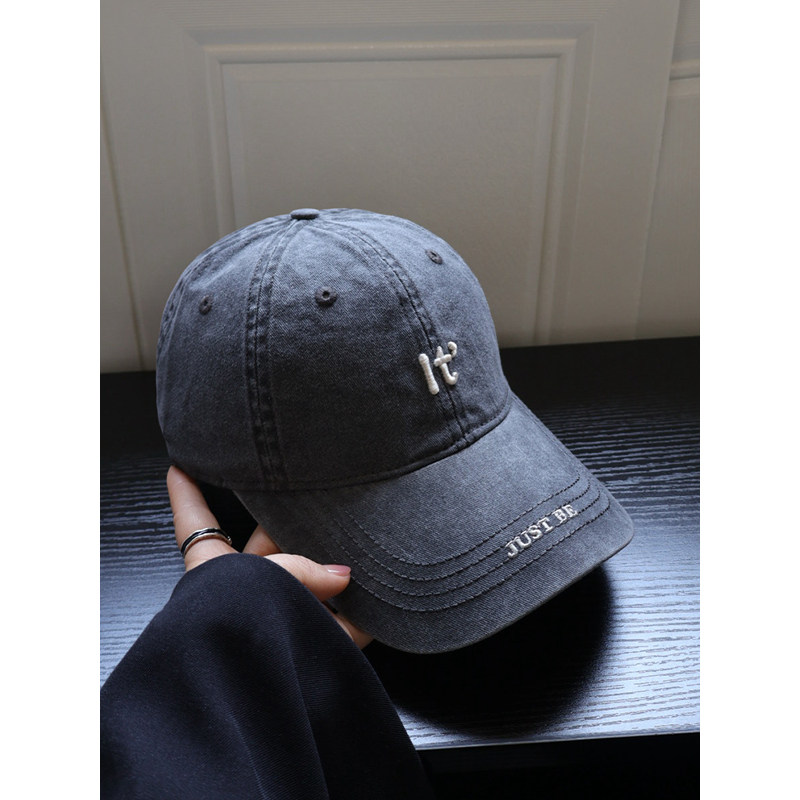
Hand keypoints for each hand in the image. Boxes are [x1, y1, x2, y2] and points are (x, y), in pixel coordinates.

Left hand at [167, 465, 372, 648]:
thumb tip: (342, 575)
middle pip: (268, 544)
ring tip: (354, 547)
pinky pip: (342, 627)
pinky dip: (361, 618)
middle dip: (288, 524)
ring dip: (330, 573)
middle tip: (311, 500)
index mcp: (214, 570)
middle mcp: (245, 591)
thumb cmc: (231, 630)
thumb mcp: (263, 576)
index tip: (182, 465)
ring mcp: (277, 618)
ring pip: (309, 581)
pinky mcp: (307, 646)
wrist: (248, 697)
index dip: (188, 491)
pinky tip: (380, 600)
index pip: (196, 521)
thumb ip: (301, 568)